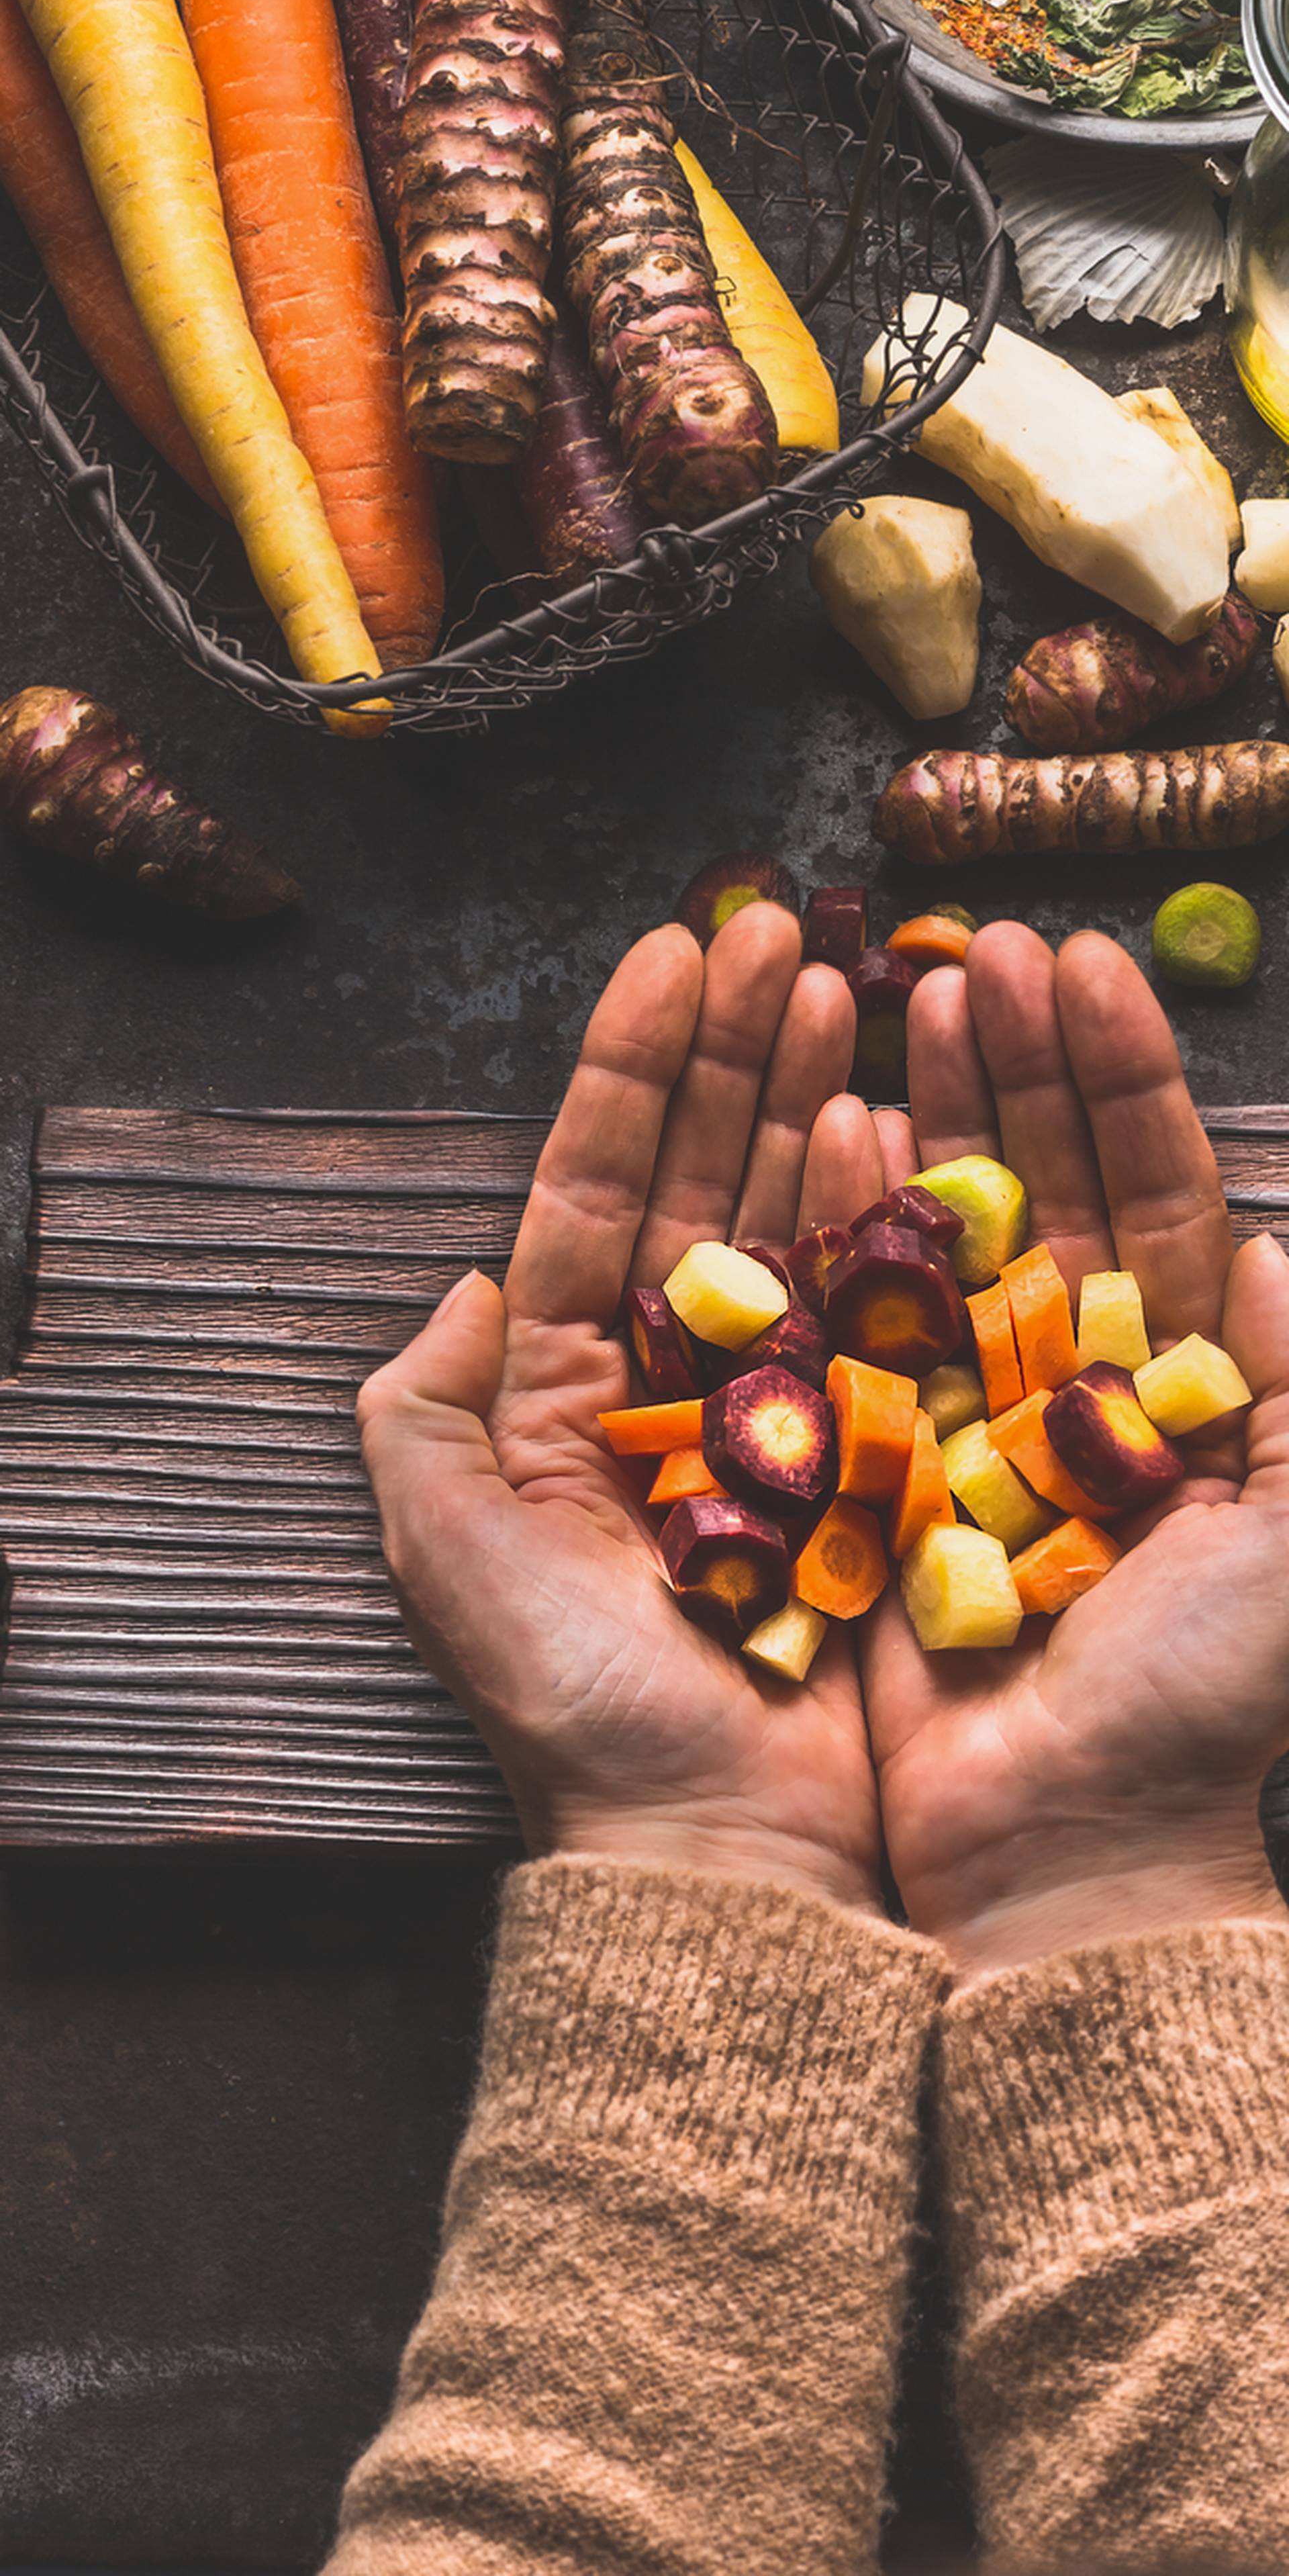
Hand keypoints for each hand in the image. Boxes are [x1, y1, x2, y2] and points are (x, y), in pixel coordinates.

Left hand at [358, 904, 883, 1909]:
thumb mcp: (445, 1547)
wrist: (717, 1842)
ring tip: (847, 984)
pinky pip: (871, 1306)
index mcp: (561, 1388)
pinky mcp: (862, 1450)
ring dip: (813, 1095)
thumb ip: (419, 1403)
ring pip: (793, 1216)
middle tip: (781, 928)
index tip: (670, 950)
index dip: (633, 1067)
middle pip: (702, 1176)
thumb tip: (466, 1276)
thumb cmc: (575, 1704)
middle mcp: (668, 1381)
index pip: (599, 1187)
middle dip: (736, 1050)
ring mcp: (776, 1410)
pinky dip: (882, 1209)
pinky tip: (894, 1111)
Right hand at [862, 922, 1288, 1977]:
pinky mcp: (880, 1462)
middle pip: (1051, 1185)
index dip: (1121, 1078)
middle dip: (1021, 1062)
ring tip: (908, 993)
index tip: (1080, 966)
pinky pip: (862, 1319)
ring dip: (934, 1112)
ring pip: (952, 1231)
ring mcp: (971, 1412)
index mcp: (1184, 1383)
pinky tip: (837, 1125)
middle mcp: (1077, 1380)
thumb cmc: (1204, 1707)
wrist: (1065, 1849)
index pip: (1157, 1193)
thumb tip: (1280, 1240)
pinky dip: (850, 1221)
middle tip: (979, 944)